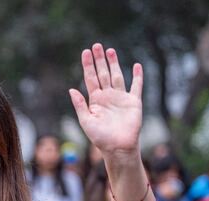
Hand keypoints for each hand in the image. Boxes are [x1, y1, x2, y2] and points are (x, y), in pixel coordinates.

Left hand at [69, 44, 142, 160]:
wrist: (118, 147)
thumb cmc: (100, 138)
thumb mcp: (86, 121)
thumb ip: (80, 105)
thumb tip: (71, 90)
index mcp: (95, 100)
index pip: (90, 78)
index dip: (88, 65)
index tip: (85, 52)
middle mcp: (108, 96)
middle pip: (103, 73)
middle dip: (99, 60)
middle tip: (97, 45)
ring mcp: (121, 98)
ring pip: (117, 75)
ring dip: (114, 63)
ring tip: (110, 50)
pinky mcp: (134, 101)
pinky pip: (136, 86)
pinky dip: (138, 76)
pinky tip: (136, 66)